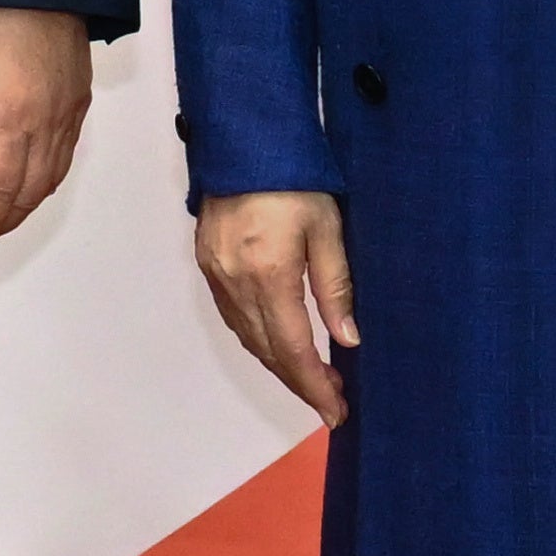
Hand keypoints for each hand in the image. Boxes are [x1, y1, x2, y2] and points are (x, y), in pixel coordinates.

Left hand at [0, 6, 93, 260]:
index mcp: (8, 121)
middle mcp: (46, 123)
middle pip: (28, 193)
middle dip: (2, 223)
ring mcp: (68, 110)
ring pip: (52, 177)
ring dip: (26, 204)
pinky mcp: (79, 95)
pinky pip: (67, 152)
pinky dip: (47, 177)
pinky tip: (29, 179)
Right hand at [194, 188, 355, 426]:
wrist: (242, 142)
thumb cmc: (294, 178)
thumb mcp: (328, 228)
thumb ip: (336, 286)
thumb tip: (347, 339)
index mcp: (269, 275)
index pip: (293, 348)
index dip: (314, 386)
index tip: (336, 413)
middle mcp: (235, 282)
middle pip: (268, 350)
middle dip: (299, 382)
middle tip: (331, 402)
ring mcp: (216, 275)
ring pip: (248, 338)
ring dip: (278, 364)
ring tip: (311, 379)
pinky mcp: (208, 264)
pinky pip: (233, 317)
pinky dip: (258, 340)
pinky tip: (278, 345)